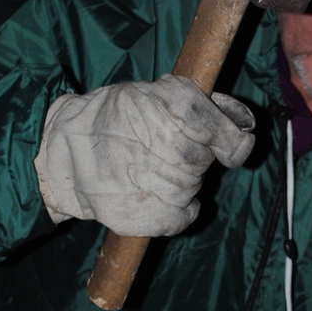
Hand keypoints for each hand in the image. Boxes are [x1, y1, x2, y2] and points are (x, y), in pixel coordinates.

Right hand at [35, 75, 254, 236]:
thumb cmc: (120, 120)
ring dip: (183, 183)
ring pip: (191, 188)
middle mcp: (154, 140)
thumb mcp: (155, 95)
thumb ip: (206, 107)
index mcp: (160, 104)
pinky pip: (182, 216)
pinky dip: (181, 211)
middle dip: (196, 159)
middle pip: (200, 159)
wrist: (66, 152)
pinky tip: (161, 197)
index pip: (211, 125)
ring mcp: (144, 179)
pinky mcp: (138, 213)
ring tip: (154, 171)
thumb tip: (245, 125)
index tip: (230, 147)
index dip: (229, 139)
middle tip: (170, 152)